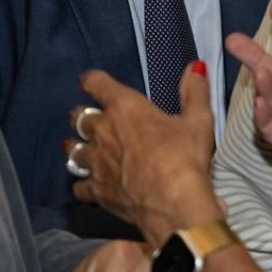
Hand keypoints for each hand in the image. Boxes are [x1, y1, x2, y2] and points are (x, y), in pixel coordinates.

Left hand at [68, 64, 223, 241]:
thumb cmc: (184, 157)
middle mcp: (103, 132)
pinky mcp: (97, 191)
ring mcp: (96, 163)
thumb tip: (195, 67)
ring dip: (76, 148)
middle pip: (79, 118)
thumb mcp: (198, 120)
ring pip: (73, 150)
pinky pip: (79, 185)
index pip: (96, 83)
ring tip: (79, 149)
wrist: (173, 205)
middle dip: (82, 116)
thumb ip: (195, 91)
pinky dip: (82, 184)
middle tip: (88, 119)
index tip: (89, 81)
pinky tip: (88, 185)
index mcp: (124, 108)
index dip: (91, 80)